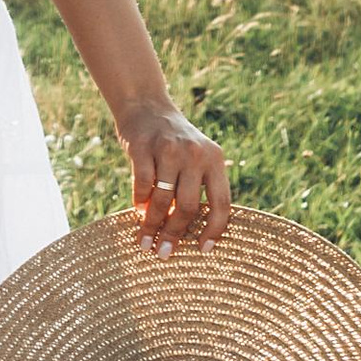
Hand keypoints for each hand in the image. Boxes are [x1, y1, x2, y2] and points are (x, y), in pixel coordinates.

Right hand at [115, 101, 229, 255]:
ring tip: (145, 241)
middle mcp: (196, 154)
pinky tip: (138, 212)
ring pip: (164, 200)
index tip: (203, 251)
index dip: (214, 231)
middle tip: (164, 253)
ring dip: (152, 225)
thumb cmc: (172, 144)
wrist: (146, 106)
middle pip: (189, 207)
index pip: (221, 204)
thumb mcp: (195, 158)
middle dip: (175, 234)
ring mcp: (170, 149)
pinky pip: (143, 185)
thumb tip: (190, 233)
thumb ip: (197, 188)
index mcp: (215, 160)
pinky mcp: (144, 147)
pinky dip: (140, 202)